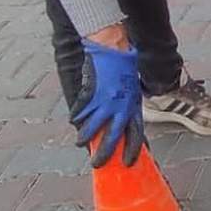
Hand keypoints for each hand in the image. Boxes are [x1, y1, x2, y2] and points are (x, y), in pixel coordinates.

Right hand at [71, 39, 144, 167]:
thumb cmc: (124, 66)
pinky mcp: (92, 94)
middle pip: (115, 137)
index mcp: (134, 105)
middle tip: (96, 163)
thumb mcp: (132, 88)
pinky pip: (83, 112)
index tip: (128, 163)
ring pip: (95, 127)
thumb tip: (124, 123)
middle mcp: (122, 106)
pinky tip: (74, 120)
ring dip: (86, 137)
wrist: (114, 47)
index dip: (133, 150)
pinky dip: (77, 117)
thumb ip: (128, 106)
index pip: (137, 133)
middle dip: (105, 153)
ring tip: (80, 142)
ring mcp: (106, 101)